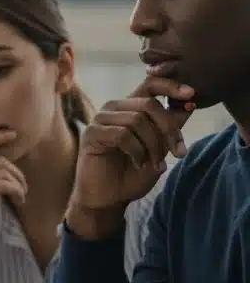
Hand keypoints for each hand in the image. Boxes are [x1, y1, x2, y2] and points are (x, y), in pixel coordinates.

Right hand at [0, 130, 26, 277]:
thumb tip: (6, 165)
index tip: (13, 134)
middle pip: (0, 161)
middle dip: (18, 173)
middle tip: (23, 187)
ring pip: (4, 172)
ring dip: (19, 184)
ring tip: (21, 195)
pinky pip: (4, 184)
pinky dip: (17, 191)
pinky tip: (20, 199)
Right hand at [67, 77, 192, 238]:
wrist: (110, 198)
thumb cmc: (132, 174)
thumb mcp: (160, 149)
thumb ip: (171, 127)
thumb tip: (190, 103)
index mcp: (130, 108)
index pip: (150, 84)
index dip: (170, 86)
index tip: (191, 94)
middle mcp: (114, 109)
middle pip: (149, 104)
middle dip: (169, 129)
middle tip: (179, 153)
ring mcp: (100, 120)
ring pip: (136, 120)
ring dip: (153, 146)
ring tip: (156, 165)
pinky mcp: (91, 134)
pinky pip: (122, 135)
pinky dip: (136, 152)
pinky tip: (138, 164)